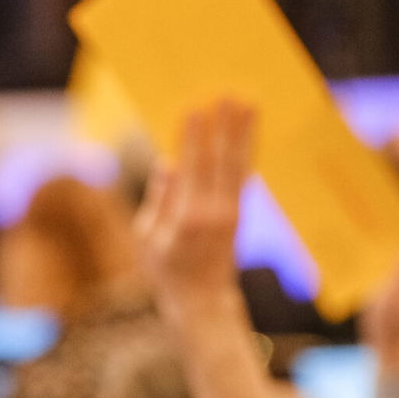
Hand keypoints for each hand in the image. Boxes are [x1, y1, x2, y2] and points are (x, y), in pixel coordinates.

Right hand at [136, 101, 254, 316]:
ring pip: (238, 165)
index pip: (193, 168)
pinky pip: (242, 177)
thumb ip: (158, 200)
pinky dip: (246, 153)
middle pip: (222, 160)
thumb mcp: (148, 239)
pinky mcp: (238, 215)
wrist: (203, 302)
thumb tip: (168, 163)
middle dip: (226, 126)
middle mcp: (214, 212)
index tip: (196, 108)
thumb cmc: (166, 272)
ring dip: (244, 133)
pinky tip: (248, 136)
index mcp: (187, 217)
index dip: (195, 137)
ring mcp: (230, 214)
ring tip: (249, 105)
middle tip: (230, 95)